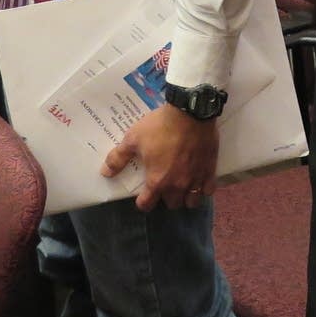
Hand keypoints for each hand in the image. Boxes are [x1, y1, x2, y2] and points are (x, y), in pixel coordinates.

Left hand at [101, 103, 219, 210]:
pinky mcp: (210, 170)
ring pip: (192, 202)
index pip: (147, 204)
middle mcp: (177, 185)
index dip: (142, 202)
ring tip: (182, 187)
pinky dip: (203, 189)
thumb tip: (105, 173)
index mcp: (157, 181)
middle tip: (163, 187)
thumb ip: (118, 158)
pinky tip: (199, 180)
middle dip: (165, 199)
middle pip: (172, 204)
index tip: (142, 197)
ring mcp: (196, 179)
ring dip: (185, 198)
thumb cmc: (160, 127)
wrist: (190, 112)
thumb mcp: (133, 139)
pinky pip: (208, 190)